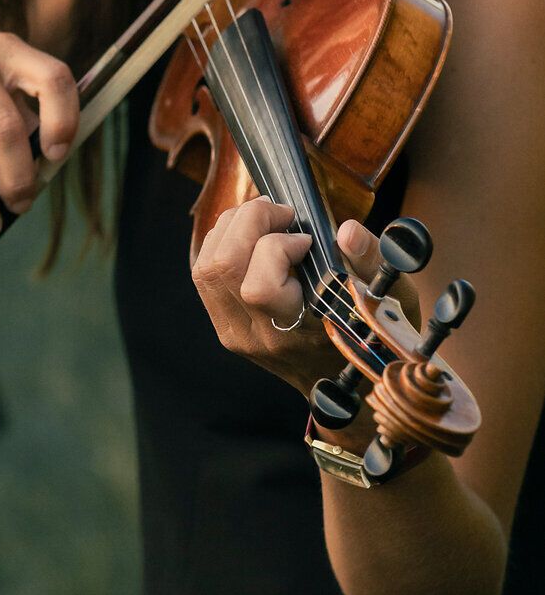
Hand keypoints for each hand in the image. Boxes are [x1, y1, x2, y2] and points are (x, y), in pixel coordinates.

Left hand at [191, 199, 420, 388]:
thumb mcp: (388, 296)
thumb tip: (346, 230)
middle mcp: (259, 337)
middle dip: (248, 222)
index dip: (277, 247)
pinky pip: (205, 276)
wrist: (347, 382)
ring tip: (263, 217)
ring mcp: (236, 333)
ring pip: (206, 268)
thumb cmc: (371, 333)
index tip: (306, 239)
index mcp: (300, 333)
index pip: (259, 287)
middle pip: (222, 268)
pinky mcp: (226, 326)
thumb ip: (370, 260)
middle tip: (279, 212)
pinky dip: (221, 243)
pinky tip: (249, 235)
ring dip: (230, 228)